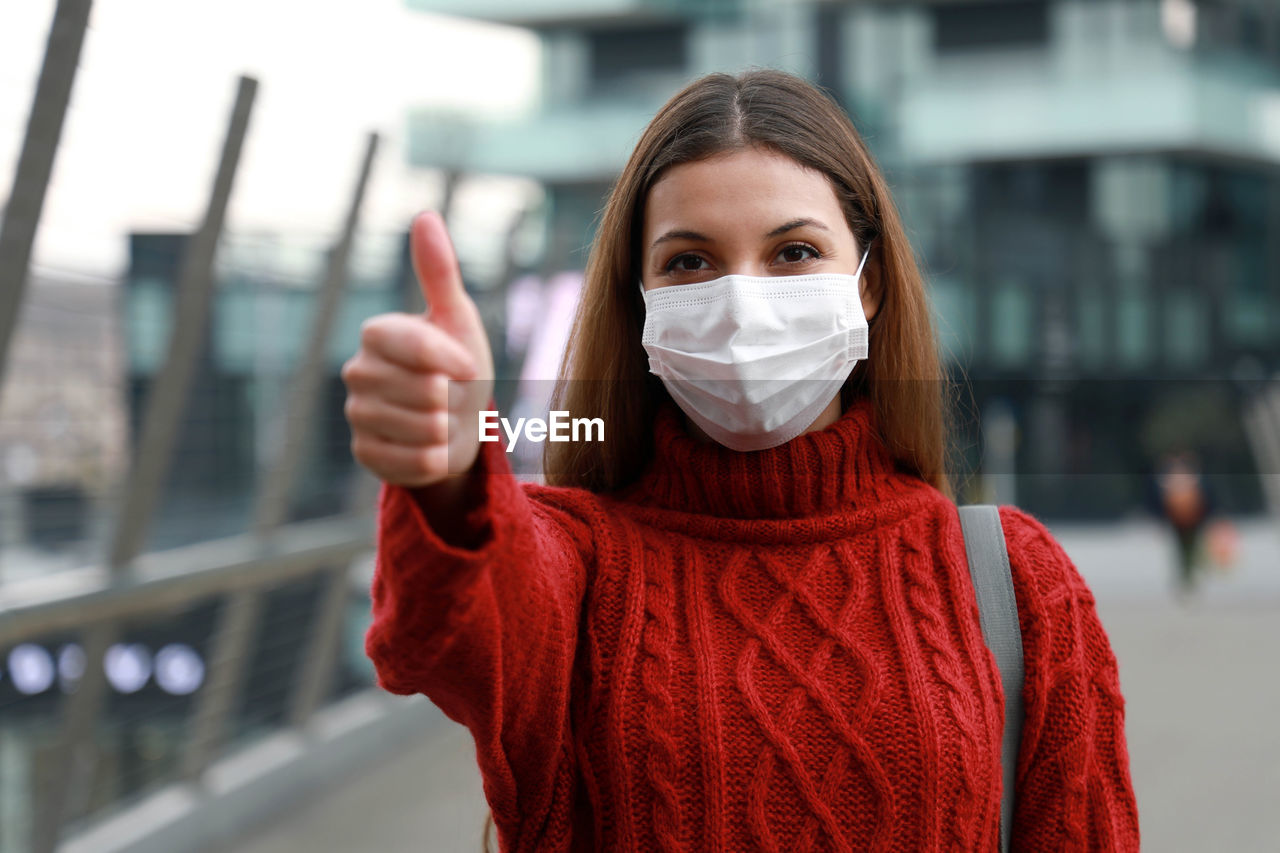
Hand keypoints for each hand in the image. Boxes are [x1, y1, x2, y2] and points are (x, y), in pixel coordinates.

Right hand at [341, 211, 494, 487]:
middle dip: (454, 397)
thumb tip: (424, 215)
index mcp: (377, 334)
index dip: (453, 360)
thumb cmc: (459, 366)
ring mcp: (357, 416)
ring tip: (442, 419)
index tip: (467, 365)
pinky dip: (436, 458)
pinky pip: (416, 462)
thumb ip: (439, 272)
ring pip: (422, 428)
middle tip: (451, 395)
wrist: (457, 424)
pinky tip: (431, 445)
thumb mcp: (457, 318)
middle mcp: (357, 372)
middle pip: (425, 391)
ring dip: (447, 428)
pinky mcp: (366, 455)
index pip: (417, 347)